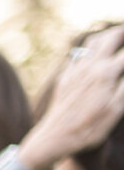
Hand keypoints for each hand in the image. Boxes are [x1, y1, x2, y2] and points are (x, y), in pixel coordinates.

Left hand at [24, 25, 123, 169]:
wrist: (52, 138)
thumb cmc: (88, 128)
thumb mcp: (116, 109)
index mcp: (105, 73)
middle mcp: (89, 66)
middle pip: (110, 38)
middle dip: (123, 31)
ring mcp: (74, 70)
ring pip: (92, 42)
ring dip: (106, 35)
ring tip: (117, 35)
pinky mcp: (64, 77)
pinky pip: (78, 54)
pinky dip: (90, 47)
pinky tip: (94, 51)